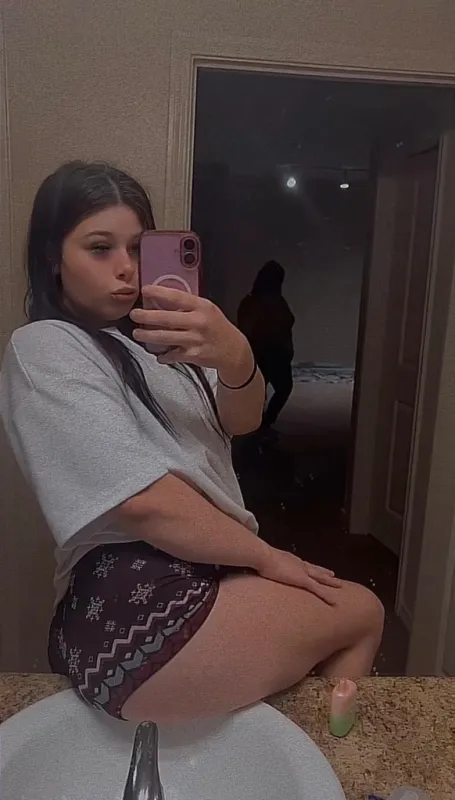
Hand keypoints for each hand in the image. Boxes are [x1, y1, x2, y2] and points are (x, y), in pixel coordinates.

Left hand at [130, 286, 252, 375]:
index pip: (177, 297)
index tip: (145, 290)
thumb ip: (187, 305)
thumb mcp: (207, 309)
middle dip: (146, 317)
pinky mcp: (194, 355)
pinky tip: (158, 355)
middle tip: (134, 314)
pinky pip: (173, 355)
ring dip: (148, 336)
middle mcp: (198, 322)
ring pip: (165, 337)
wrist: (233, 350)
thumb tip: (160, 300)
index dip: (159, 293)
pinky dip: (163, 356)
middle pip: (167, 318)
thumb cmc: (216, 326)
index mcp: (201, 307)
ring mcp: (195, 340)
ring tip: (137, 334)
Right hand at [258, 548, 341, 604]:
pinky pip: (319, 590)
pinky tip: (334, 602)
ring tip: (340, 586)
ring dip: (330, 582)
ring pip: (321, 578)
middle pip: (315, 569)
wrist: (263, 557)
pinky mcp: (303, 580)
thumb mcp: (263, 562)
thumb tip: (255, 568)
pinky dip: (327, 595)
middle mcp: (299, 564)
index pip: (303, 564)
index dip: (310, 567)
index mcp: (290, 560)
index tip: (314, 568)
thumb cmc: (260, 559)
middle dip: (324, 572)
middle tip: (333, 574)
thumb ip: (263, 566)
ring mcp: (302, 572)